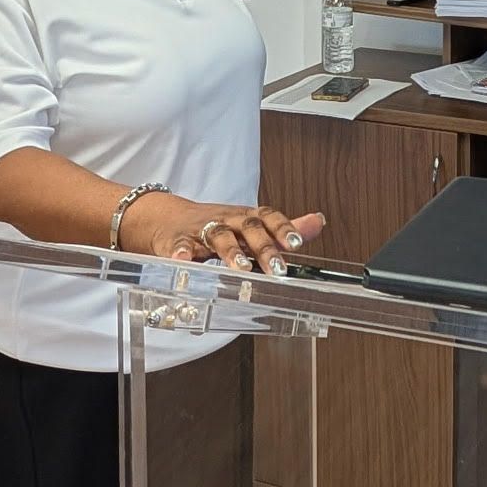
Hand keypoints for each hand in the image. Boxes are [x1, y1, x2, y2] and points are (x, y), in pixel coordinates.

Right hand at [121, 195, 325, 275]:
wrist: (168, 219)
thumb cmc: (215, 225)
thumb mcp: (249, 226)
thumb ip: (282, 228)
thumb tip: (318, 222)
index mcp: (245, 218)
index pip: (267, 217)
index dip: (282, 228)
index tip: (296, 244)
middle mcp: (226, 220)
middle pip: (247, 228)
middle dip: (263, 248)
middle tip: (277, 269)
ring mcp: (201, 229)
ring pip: (218, 235)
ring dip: (230, 251)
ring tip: (241, 268)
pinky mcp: (176, 241)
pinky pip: (178, 245)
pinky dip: (181, 253)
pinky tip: (184, 262)